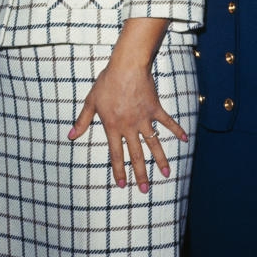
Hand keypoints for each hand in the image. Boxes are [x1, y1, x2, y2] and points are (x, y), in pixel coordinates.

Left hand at [68, 19, 184, 192]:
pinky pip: (167, 122)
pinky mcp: (155, 108)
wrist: (127, 66)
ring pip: (154, 143)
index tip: (122, 184)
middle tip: (145, 190)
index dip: (119, 170)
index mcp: (113, 127)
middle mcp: (130, 127)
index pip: (116, 154)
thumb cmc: (107, 82)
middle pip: (136, 155)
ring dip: (160, 160)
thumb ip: (82, 121)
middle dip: (140, 174)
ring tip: (166, 174)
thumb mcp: (91, 101)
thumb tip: (71, 136)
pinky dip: (176, 130)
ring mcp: (144, 118)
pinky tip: (184, 140)